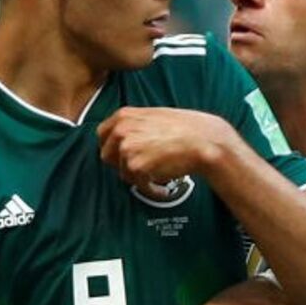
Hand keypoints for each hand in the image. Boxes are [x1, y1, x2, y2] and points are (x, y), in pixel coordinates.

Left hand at [97, 107, 236, 185]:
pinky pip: (137, 185)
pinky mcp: (135, 167)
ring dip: (138, 177)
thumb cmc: (185, 128)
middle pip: (106, 156)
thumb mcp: (153, 116)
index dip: (112, 147)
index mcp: (123, 115)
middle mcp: (120, 130)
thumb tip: (121, 140)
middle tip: (140, 167)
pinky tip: (161, 186)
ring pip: (122, 173)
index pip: (102, 134)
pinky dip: (149, 188)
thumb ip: (134, 125)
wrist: (203, 140)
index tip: (121, 155)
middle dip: (121, 164)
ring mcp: (126, 148)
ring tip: (156, 174)